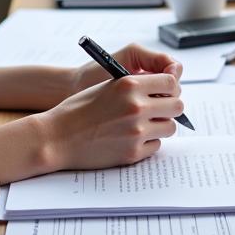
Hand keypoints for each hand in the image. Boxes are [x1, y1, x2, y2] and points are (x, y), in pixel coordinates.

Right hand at [41, 49, 184, 170]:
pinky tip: (131, 139)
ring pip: (170, 127)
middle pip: (177, 106)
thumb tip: (165, 90)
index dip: (170, 87)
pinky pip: (156, 145)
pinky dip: (148, 143)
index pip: (170, 82)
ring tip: (142, 125)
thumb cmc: (79, 110)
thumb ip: (136, 86)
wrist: (57, 137)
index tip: (165, 92)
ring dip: (160, 126)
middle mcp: (137, 107)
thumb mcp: (107, 87)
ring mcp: (136, 132)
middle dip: (169, 108)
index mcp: (129, 84)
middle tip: (158, 111)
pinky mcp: (133, 153)